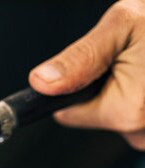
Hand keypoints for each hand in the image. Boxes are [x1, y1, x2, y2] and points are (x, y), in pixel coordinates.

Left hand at [29, 0, 144, 149]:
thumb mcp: (124, 25)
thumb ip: (80, 58)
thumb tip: (42, 82)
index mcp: (127, 112)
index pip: (68, 115)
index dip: (77, 86)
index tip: (99, 65)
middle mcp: (144, 133)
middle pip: (98, 117)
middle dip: (110, 88)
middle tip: (137, 60)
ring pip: (121, 118)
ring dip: (133, 93)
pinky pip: (141, 120)